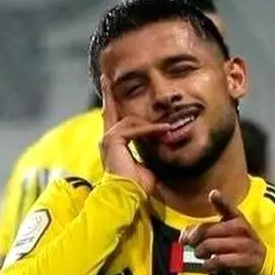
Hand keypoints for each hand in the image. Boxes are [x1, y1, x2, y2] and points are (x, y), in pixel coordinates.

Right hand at [98, 76, 171, 194]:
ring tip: (167, 128)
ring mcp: (108, 140)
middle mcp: (107, 140)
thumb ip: (149, 148)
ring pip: (130, 120)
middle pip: (110, 111)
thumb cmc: (138, 186)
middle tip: (107, 78)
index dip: (113, 104)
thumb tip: (160, 140)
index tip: (110, 89)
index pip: (115, 120)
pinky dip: (149, 129)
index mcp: (114, 145)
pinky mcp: (112, 140)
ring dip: (150, 124)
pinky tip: (161, 130)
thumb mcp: (146, 163)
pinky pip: (133, 127)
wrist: (128, 196)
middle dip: (109, 94)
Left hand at [181, 190, 266, 274]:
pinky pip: (225, 260)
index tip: (213, 194)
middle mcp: (244, 230)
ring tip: (198, 254)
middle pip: (218, 228)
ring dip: (204, 249)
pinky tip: (207, 265)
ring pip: (220, 243)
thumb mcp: (222, 237)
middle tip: (190, 243)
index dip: (221, 201)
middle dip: (200, 235)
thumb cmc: (236, 250)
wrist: (259, 267)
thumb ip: (202, 233)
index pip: (229, 208)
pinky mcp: (249, 260)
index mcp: (237, 219)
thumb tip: (184, 237)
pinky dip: (211, 263)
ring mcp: (248, 245)